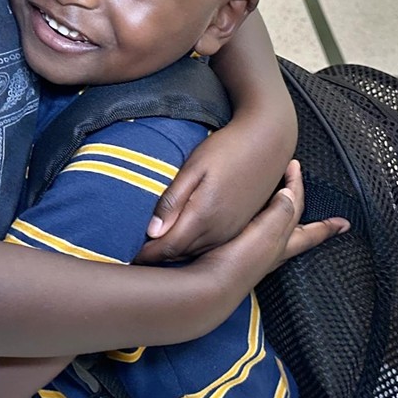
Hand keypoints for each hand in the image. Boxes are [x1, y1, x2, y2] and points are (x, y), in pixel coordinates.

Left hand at [140, 118, 291, 261]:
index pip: (169, 247)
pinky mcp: (241, 226)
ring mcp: (233, 231)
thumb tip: (151, 231)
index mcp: (205, 216)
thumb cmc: (227, 149)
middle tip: (135, 253)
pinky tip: (181, 238)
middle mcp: (220, 230)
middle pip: (181, 254)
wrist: (268, 141)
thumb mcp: (194, 168)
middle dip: (158, 256)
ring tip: (153, 249)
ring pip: (197, 252)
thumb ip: (173, 200)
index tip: (129, 255)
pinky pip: (212, 246)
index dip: (147, 254)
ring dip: (175, 253)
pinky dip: (193, 247)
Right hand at [190, 161, 347, 292]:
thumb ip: (279, 213)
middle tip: (323, 217)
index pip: (309, 230)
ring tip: (287, 214)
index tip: (345, 224)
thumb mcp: (264, 235)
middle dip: (311, 224)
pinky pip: (254, 237)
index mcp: (281, 244)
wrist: (204, 289)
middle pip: (296, 233)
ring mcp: (252, 256)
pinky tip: (248, 227)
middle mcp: (270, 251)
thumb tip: (290, 193)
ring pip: (276, 236)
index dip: (326, 225)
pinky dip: (258, 227)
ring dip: (284, 224)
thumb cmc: (236, 264)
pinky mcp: (233, 257)